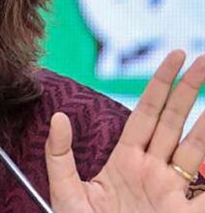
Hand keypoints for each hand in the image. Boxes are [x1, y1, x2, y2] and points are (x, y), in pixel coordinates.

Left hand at [46, 50, 204, 211]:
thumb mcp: (64, 192)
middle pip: (175, 121)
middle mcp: (155, 171)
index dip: (161, 84)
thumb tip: (58, 117)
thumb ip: (59, 155)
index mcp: (126, 161)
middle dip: (191, 89)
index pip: (147, 113)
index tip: (176, 57)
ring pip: (197, 147)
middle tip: (204, 58)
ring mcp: (174, 192)